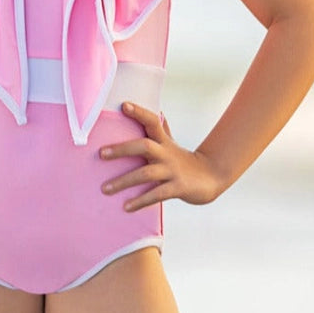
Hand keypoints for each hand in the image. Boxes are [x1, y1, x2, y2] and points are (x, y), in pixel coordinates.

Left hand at [99, 101, 225, 211]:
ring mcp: (172, 171)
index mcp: (164, 141)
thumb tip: (154, 111)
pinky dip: (140, 201)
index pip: (152, 121)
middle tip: (101, 154)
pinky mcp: (178, 188)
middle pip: (144, 146)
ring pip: (146, 174)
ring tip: (105, 189)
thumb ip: (161, 130)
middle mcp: (167, 153)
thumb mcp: (171, 144)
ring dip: (124, 181)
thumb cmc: (184, 160)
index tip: (124, 105)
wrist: (212, 177)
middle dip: (122, 150)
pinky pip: (156, 195)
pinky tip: (126, 207)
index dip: (139, 112)